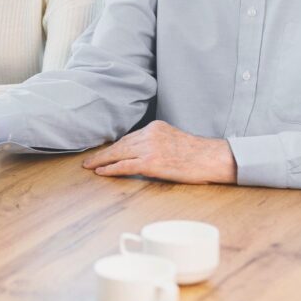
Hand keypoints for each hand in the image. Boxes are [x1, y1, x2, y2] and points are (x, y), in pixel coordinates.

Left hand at [81, 120, 235, 184]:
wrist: (212, 158)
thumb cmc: (198, 154)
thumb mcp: (174, 139)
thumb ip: (157, 142)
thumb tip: (142, 154)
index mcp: (155, 127)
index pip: (129, 138)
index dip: (115, 147)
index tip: (104, 153)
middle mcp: (150, 134)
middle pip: (120, 144)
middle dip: (103, 153)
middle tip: (89, 160)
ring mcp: (150, 148)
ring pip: (119, 153)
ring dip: (102, 161)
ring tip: (90, 167)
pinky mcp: (151, 162)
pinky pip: (125, 165)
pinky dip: (111, 169)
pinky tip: (101, 172)